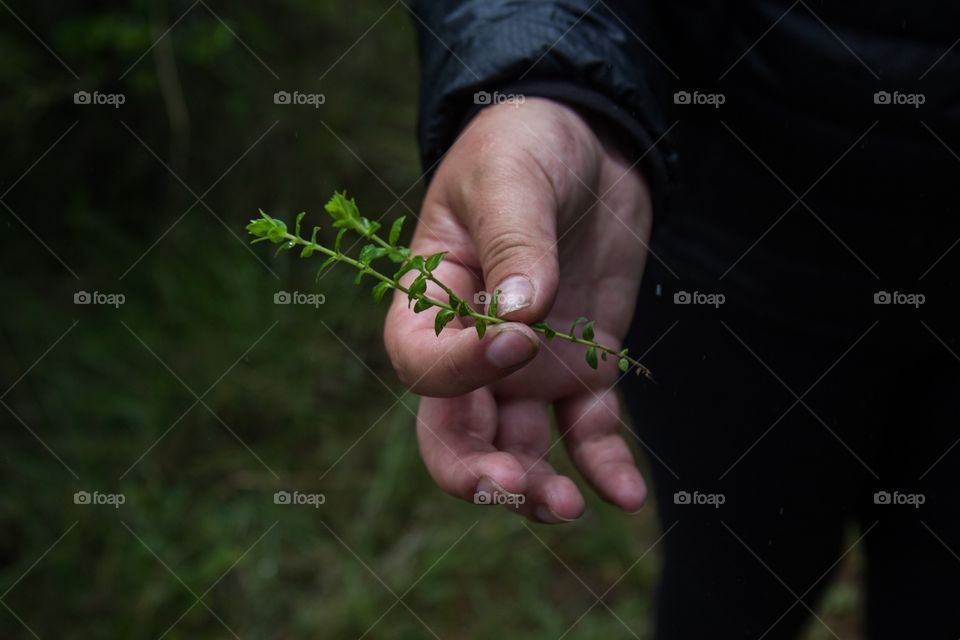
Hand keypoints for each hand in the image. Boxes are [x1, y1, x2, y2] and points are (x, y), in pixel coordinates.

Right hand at [384, 98, 651, 522]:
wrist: (587, 143)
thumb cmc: (525, 143)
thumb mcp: (512, 175)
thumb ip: (514, 241)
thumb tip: (521, 318)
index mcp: (432, 300)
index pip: (423, 362)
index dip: (461, 369)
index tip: (519, 338)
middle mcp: (473, 347)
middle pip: (453, 432)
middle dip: (477, 471)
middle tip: (515, 488)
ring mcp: (529, 365)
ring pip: (518, 448)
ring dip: (536, 487)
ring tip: (569, 507)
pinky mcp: (582, 368)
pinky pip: (587, 430)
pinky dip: (604, 465)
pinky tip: (625, 496)